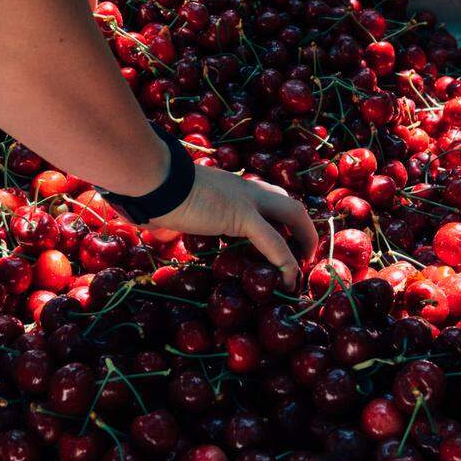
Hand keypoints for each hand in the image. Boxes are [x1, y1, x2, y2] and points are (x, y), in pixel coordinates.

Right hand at [147, 166, 318, 287]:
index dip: (279, 218)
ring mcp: (247, 200)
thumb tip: (156, 225)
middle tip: (303, 253)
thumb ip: (174, 214)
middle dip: (303, 228)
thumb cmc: (156, 192)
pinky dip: (286, 261)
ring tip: (302, 269)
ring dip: (305, 241)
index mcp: (232, 186)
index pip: (266, 197)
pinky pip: (274, 241)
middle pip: (289, 202)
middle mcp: (246, 188)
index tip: (282, 237)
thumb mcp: (173, 203)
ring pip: (293, 214)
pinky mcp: (243, 216)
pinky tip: (289, 279)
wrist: (155, 180)